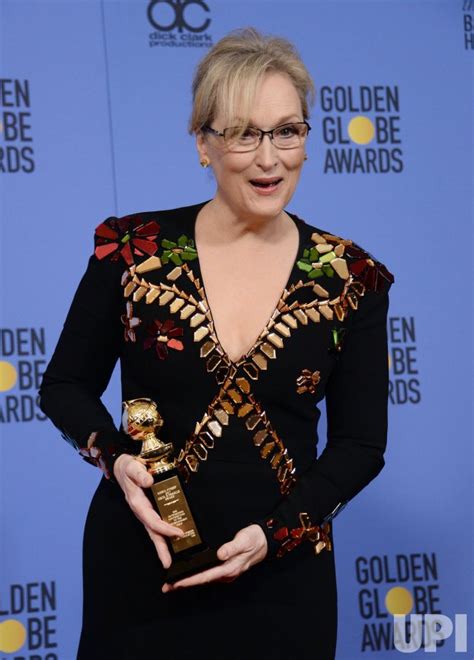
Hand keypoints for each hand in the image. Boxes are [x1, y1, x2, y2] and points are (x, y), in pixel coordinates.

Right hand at [113, 454, 184, 568]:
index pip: (152, 519)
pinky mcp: (147, 509)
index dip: (165, 528)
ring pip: (153, 530)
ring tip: (168, 560)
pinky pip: (155, 523)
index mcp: (137, 502)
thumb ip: (139, 473)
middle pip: (152, 532)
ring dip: (161, 544)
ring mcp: (143, 511)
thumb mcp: (132, 467)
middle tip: (168, 564)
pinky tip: (171, 538)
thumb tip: (149, 482)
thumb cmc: (128, 467)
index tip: (178, 533)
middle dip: (160, 548)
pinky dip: (163, 533)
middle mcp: (140, 510)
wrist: (122, 466)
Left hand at [162, 523, 267, 592]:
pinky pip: (209, 575)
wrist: (265, 541)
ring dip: (190, 581)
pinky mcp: (226, 568)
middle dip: (185, 584)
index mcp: (230, 568)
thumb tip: (220, 554)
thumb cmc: (254, 539)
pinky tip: (191, 573)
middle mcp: (227, 573)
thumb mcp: (244, 540)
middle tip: (167, 587)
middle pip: (202, 581)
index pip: (205, 576)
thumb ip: (232, 547)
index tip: (177, 583)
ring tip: (174, 582)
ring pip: (205, 579)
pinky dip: (198, 576)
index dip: (190, 580)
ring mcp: (227, 572)